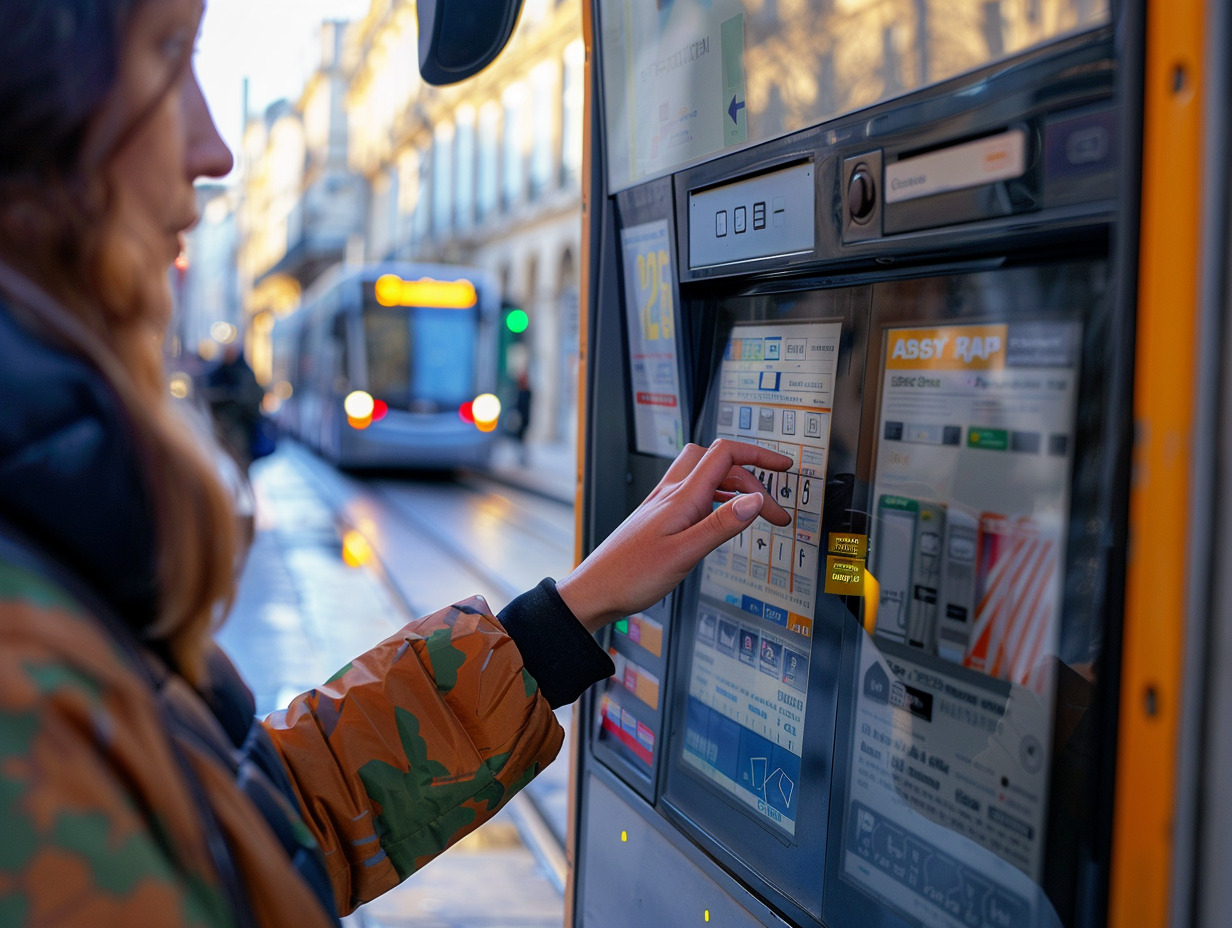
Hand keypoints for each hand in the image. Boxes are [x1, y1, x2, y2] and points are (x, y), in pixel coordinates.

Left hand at [557, 439, 792, 632]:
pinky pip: (693, 494)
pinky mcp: (658, 517)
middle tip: (773, 509)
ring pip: (704, 476)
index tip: (783, 467)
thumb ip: (721, 525)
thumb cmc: (630, 576)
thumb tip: (756, 500)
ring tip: (754, 513)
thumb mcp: (684, 554)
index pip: (725, 454)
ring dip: (734, 487)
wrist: (594, 591)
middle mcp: (670, 493)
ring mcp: (662, 504)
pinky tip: (720, 520)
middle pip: (717, 461)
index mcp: (681, 497)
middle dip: (751, 476)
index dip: (758, 455)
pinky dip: (716, 500)